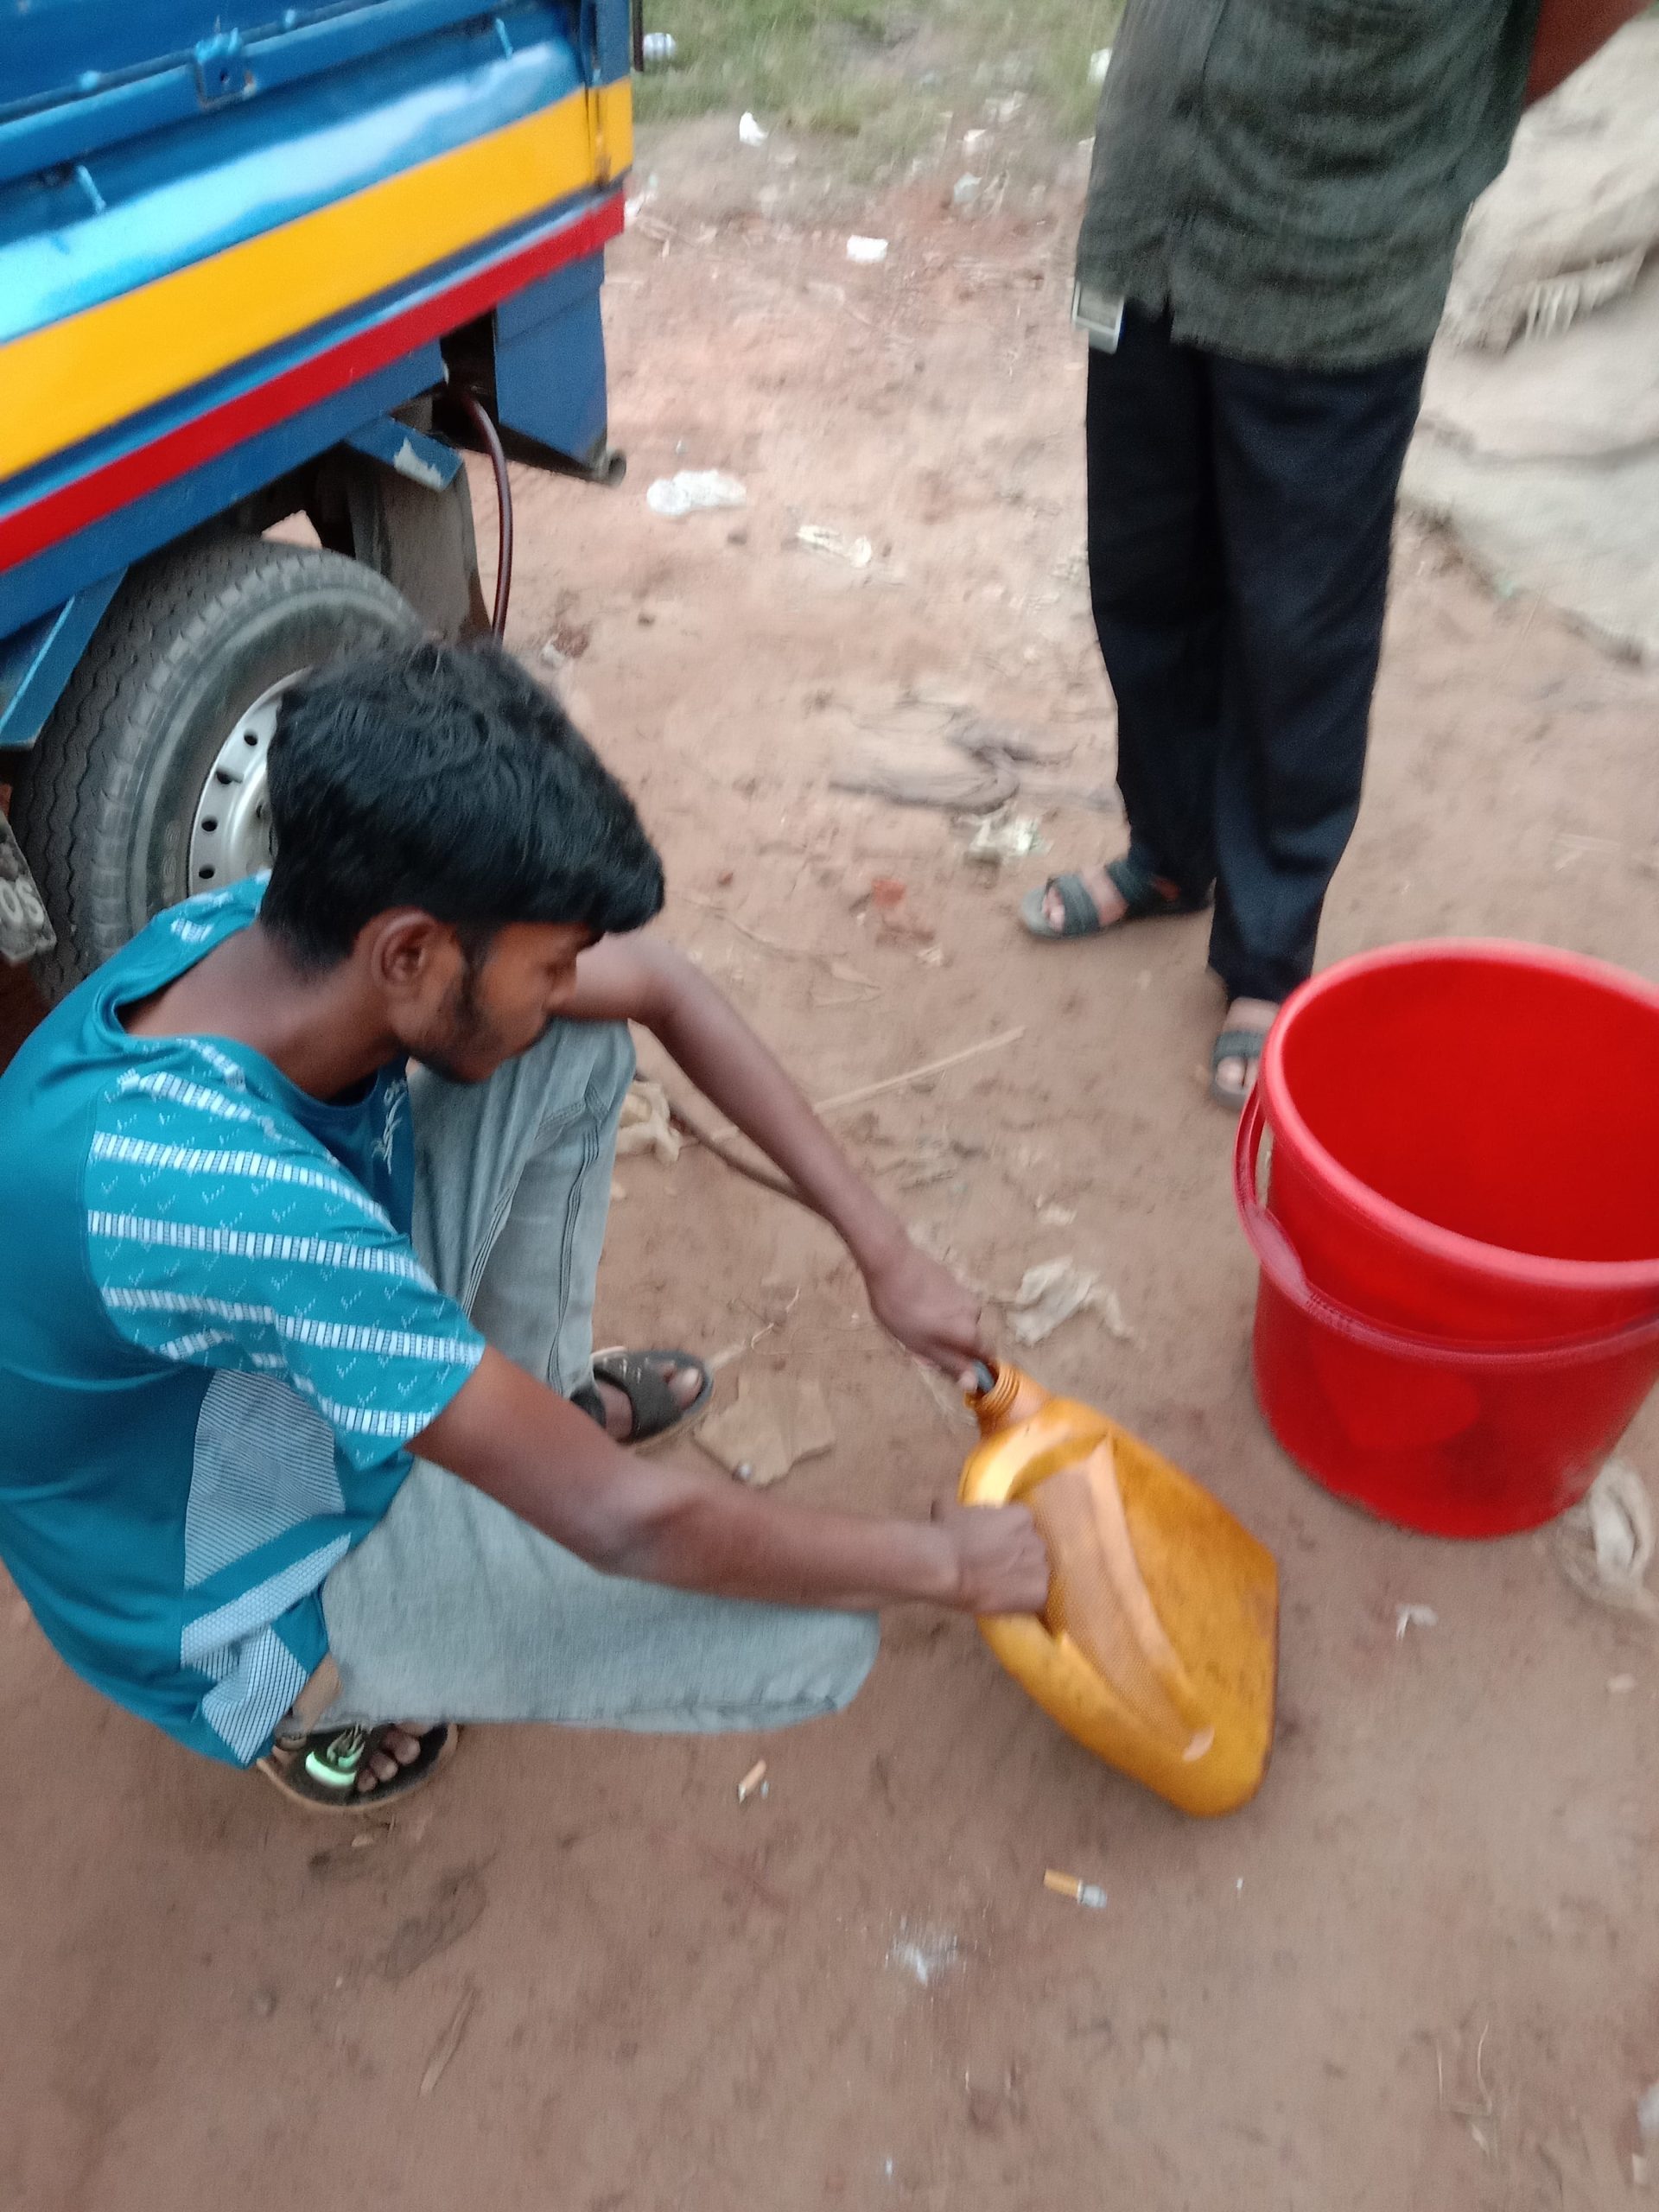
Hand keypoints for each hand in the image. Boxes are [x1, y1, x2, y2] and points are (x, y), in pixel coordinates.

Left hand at [864, 1239, 987, 1383]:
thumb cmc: (903, 1310)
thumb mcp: (923, 1346)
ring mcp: (964, 1293)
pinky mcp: (952, 1280)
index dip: (972, 1365)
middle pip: (969, 1338)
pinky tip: (915, 1305)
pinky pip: (950, 1305)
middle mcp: (974, 1312)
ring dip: (942, 1327)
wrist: (892, 1263)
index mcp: (970, 1332)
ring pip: (958, 1320)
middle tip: (921, 1345)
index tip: (950, 1367)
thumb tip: (975, 1383)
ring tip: (913, 1323)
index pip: (986, 1356)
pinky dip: (938, 1311)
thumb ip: (950, 1363)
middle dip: (950, 1345)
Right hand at [932, 1500, 1050, 1616]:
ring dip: (1022, 1581)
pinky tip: (1007, 1604)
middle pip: (1033, 1550)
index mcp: (1021, 1517)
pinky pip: (1039, 1598)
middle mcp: (1036, 1539)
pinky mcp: (1039, 1592)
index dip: (1008, 1539)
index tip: (994, 1547)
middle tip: (995, 1570)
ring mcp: (1039, 1566)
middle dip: (1018, 1559)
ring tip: (1000, 1590)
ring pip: (1037, 1575)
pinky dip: (1026, 1603)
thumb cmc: (944, 1536)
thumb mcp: (952, 1509)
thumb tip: (951, 1507)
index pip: (1023, 1527)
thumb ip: (962, 1508)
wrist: (944, 1566)